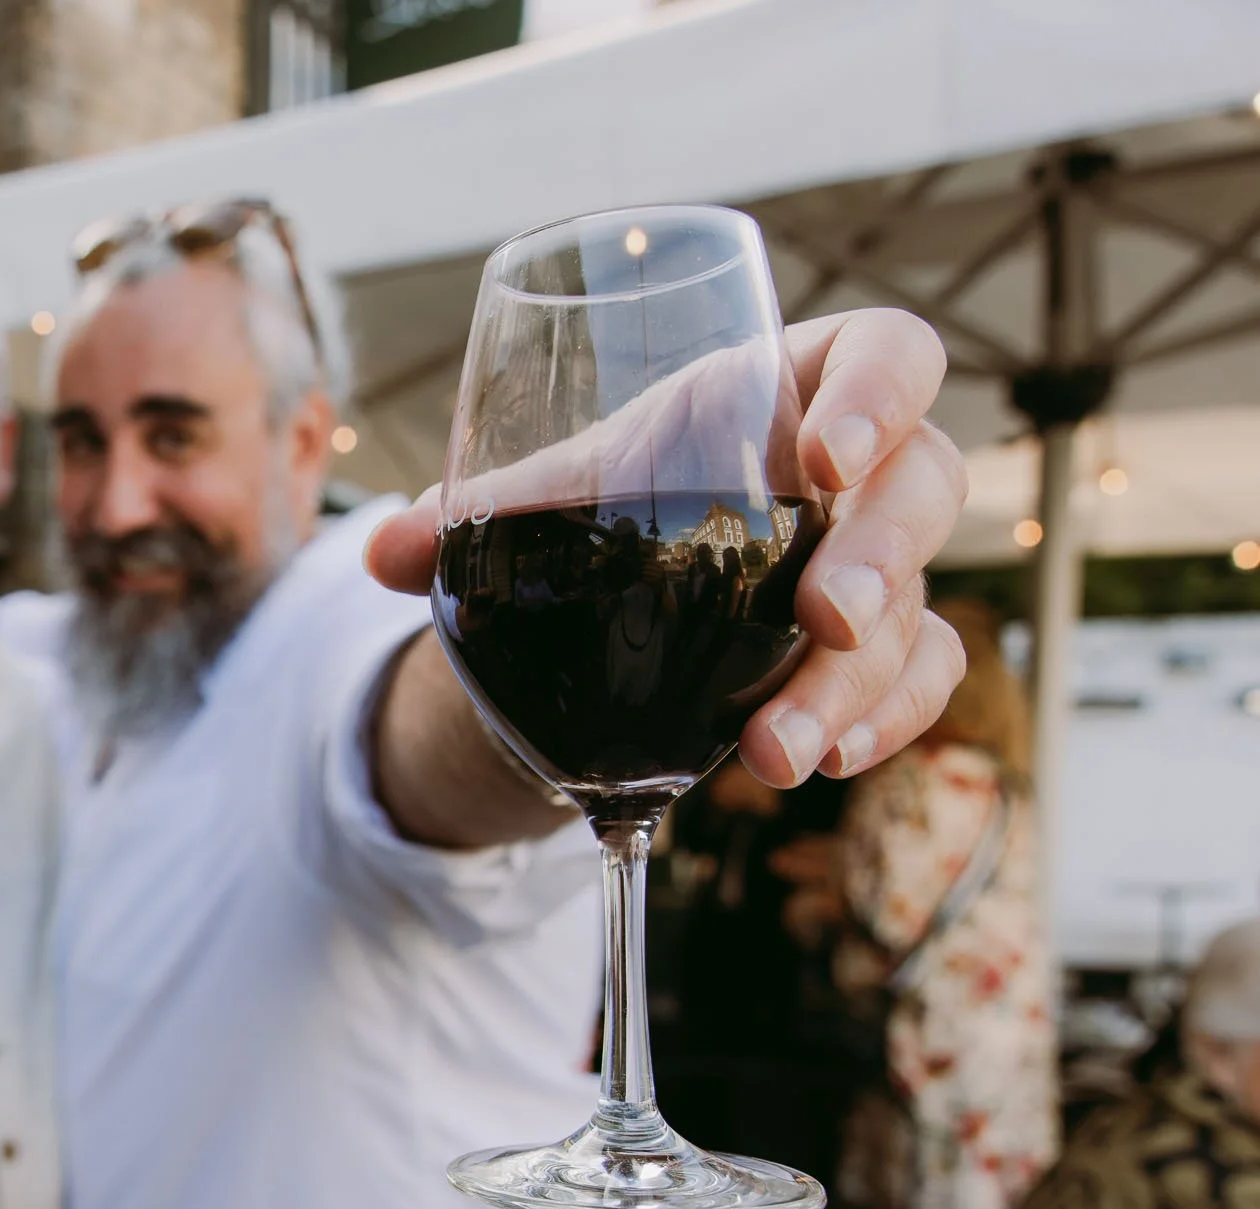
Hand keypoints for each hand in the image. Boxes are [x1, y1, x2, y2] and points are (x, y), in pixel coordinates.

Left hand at [367, 307, 969, 789]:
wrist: (622, 586)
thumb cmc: (612, 500)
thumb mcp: (547, 501)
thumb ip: (471, 518)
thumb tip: (378, 553)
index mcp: (783, 390)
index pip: (884, 352)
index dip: (881, 389)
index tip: (827, 456)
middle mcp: (857, 474)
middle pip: (926, 484)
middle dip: (883, 558)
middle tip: (826, 619)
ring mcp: (881, 564)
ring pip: (920, 607)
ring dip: (860, 682)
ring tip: (777, 750)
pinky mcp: (887, 648)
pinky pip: (919, 680)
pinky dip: (880, 725)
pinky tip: (816, 761)